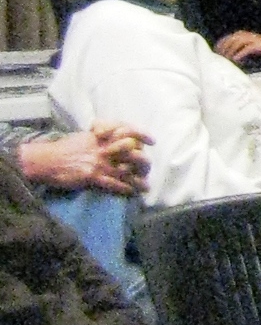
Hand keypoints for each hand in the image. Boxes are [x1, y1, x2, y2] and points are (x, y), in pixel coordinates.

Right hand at [20, 125, 148, 194]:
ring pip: (126, 171)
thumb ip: (100, 139)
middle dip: (143, 163)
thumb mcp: (83, 138)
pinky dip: (125, 189)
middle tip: (147, 170)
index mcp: (101, 138)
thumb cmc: (63, 149)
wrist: (45, 160)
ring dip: (138, 181)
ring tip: (145, 187)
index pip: (127, 131)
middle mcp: (103, 148)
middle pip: (132, 153)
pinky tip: (131, 193)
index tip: (152, 142)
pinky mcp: (92, 176)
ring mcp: (98, 162)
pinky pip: (114, 184)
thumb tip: (113, 140)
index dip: (142, 135)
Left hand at [214, 30, 260, 62]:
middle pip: (230, 41)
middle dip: (223, 49)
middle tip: (218, 57)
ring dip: (230, 52)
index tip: (215, 52)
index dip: (220, 45)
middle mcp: (244, 35)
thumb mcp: (246, 44)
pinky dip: (240, 54)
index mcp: (240, 34)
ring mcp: (251, 39)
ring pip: (236, 44)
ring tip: (226, 59)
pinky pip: (246, 49)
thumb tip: (226, 54)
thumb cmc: (260, 47)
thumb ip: (237, 46)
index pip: (226, 39)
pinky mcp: (257, 45)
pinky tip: (235, 59)